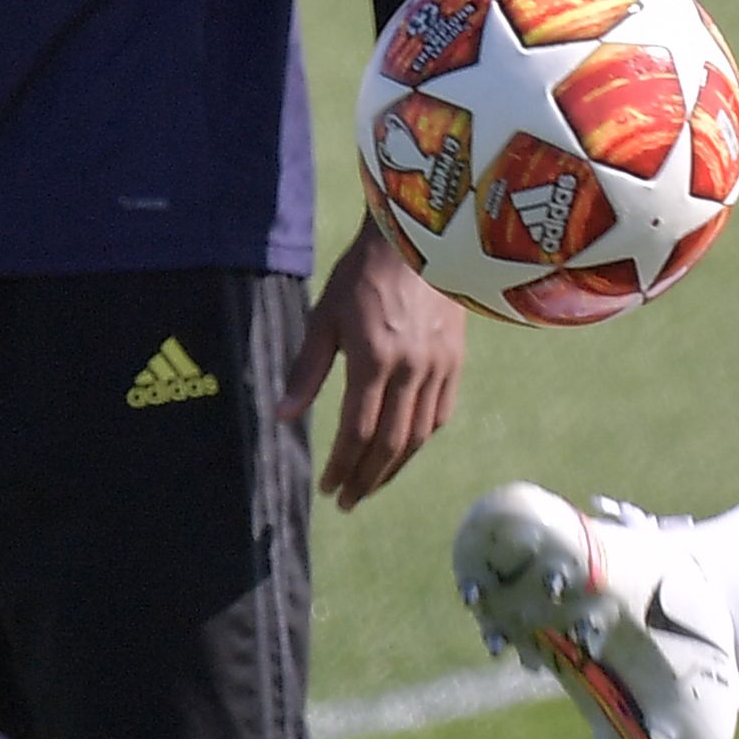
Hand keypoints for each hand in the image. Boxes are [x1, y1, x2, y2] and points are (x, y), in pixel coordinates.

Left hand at [276, 216, 467, 510]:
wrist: (421, 237)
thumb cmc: (362, 272)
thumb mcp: (325, 316)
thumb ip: (307, 369)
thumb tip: (282, 417)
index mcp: (374, 359)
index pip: (357, 432)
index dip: (341, 467)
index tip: (326, 487)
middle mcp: (411, 369)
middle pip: (390, 443)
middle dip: (366, 479)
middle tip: (346, 501)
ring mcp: (438, 366)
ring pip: (419, 434)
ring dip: (393, 467)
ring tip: (371, 483)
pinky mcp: (456, 358)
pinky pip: (441, 413)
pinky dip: (421, 438)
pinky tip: (404, 448)